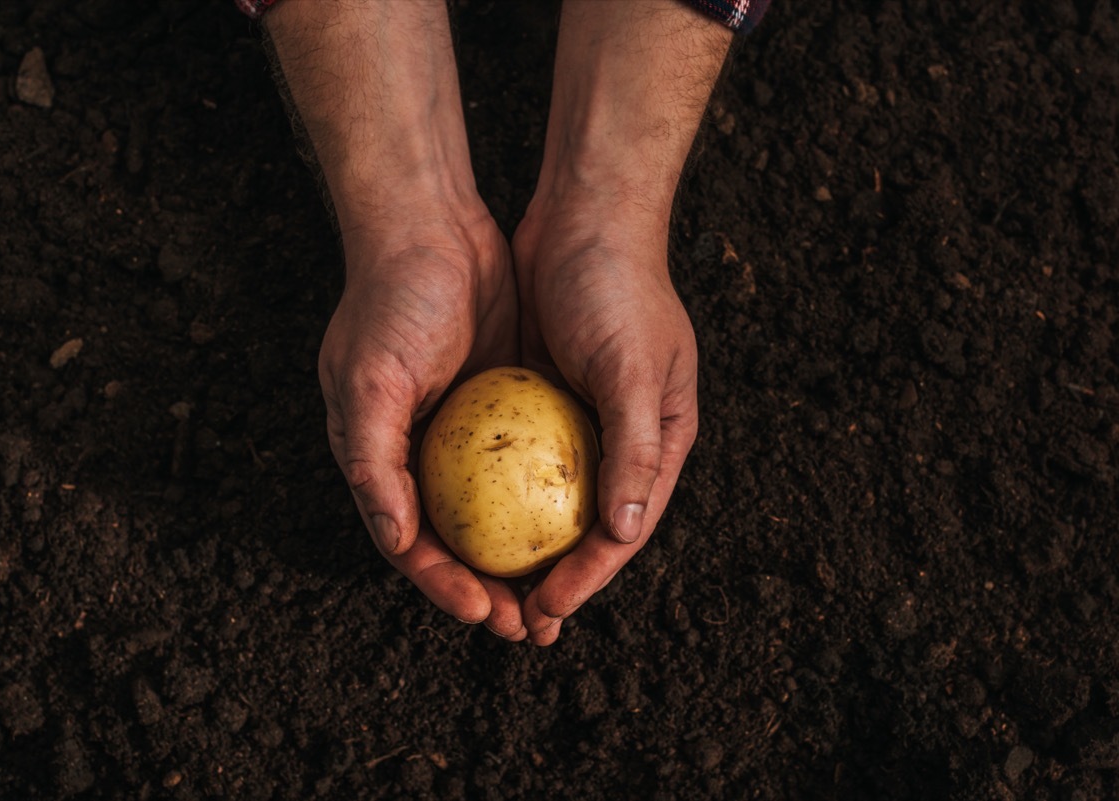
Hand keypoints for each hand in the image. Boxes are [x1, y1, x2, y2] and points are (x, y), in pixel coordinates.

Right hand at [319, 209, 528, 639]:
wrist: (431, 224)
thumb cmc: (392, 300)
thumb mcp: (369, 379)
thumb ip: (372, 459)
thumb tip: (395, 541)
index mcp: (379, 460)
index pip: (412, 545)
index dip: (446, 586)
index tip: (487, 613)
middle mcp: (420, 456)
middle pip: (460, 542)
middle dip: (494, 591)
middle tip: (534, 625)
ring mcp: (464, 433)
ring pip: (500, 514)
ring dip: (528, 558)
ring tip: (564, 594)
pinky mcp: (504, 406)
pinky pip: (531, 466)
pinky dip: (550, 501)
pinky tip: (586, 525)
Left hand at [511, 197, 698, 645]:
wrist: (583, 216)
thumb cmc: (618, 288)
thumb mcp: (632, 367)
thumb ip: (634, 449)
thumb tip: (623, 534)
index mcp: (660, 442)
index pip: (623, 531)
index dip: (586, 580)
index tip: (543, 613)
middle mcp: (621, 441)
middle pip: (584, 530)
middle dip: (552, 583)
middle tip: (512, 624)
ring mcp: (578, 422)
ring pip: (544, 504)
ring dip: (518, 551)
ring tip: (484, 591)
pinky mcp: (538, 401)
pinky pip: (512, 463)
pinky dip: (492, 498)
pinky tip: (458, 523)